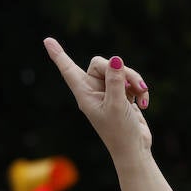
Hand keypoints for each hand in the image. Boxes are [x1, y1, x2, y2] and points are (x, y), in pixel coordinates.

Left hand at [44, 38, 151, 162]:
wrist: (135, 150)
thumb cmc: (121, 132)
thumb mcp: (117, 105)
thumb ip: (115, 81)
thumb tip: (115, 60)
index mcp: (85, 94)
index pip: (69, 70)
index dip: (59, 55)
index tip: (47, 40)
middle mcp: (94, 91)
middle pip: (103, 64)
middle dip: (122, 70)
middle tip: (135, 85)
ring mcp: (108, 92)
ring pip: (119, 70)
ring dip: (134, 80)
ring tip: (142, 95)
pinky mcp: (122, 95)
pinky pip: (130, 80)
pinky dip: (139, 89)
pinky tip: (143, 103)